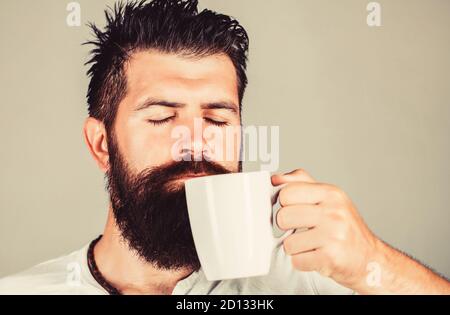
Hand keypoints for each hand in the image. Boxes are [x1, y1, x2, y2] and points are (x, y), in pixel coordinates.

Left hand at [272, 169, 378, 288]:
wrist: (370, 259)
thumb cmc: (345, 228)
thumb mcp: (328, 197)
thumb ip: (300, 183)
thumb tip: (274, 179)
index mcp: (330, 193)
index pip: (286, 193)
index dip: (285, 204)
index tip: (293, 209)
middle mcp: (333, 212)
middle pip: (283, 217)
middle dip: (287, 227)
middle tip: (301, 229)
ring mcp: (333, 236)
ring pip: (288, 243)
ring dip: (295, 248)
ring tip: (311, 244)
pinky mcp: (330, 258)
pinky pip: (297, 261)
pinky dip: (302, 262)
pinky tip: (316, 256)